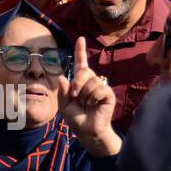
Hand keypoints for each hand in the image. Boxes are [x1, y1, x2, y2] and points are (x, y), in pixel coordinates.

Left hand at [58, 36, 116, 151]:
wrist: (87, 131)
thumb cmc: (76, 118)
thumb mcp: (64, 105)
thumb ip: (62, 92)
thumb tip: (62, 77)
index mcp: (80, 82)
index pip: (81, 63)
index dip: (80, 51)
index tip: (80, 39)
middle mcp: (91, 81)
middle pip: (83, 71)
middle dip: (76, 83)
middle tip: (75, 96)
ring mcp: (101, 86)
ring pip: (91, 81)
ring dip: (85, 94)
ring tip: (86, 104)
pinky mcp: (108, 93)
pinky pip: (99, 88)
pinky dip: (93, 97)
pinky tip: (94, 104)